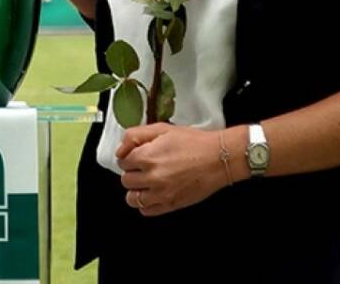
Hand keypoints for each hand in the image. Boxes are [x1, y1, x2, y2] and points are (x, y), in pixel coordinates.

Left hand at [116, 123, 231, 217]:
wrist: (218, 158)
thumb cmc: (194, 142)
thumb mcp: (162, 129)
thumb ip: (135, 136)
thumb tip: (121, 149)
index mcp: (147, 156)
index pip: (122, 162)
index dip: (129, 157)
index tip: (136, 156)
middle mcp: (152, 177)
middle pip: (126, 180)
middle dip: (132, 173)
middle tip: (142, 168)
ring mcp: (161, 194)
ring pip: (132, 199)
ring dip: (136, 190)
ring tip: (145, 182)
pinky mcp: (171, 205)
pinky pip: (147, 211)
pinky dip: (146, 204)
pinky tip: (154, 194)